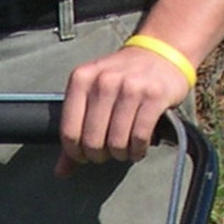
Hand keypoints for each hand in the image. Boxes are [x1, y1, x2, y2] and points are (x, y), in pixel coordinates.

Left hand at [56, 43, 190, 173]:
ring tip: (124, 148)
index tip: (84, 155)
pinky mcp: (154, 95)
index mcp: (82, 79)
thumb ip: (74, 130)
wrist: (162, 51)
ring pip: (116, 143)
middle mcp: (104, 80)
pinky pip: (139, 138)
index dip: (75, 153)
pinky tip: (138, 147)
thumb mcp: (92, 95)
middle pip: (92, 142)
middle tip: (107, 151)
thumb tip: (61, 172)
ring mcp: (130, 86)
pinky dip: (137, 150)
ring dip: (120, 154)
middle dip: (99, 156)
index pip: (69, 133)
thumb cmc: (122, 79)